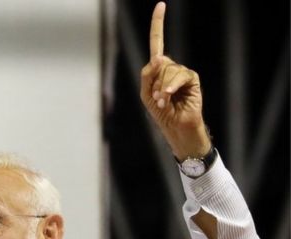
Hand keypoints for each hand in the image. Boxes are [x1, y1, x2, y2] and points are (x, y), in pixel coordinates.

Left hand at [140, 2, 210, 160]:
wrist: (175, 126)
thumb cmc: (160, 112)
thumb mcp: (145, 93)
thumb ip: (147, 74)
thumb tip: (160, 57)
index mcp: (158, 69)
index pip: (157, 42)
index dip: (158, 24)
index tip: (161, 4)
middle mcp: (171, 67)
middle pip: (158, 63)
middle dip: (153, 83)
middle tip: (157, 99)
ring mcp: (182, 72)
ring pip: (167, 70)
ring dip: (161, 88)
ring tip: (163, 102)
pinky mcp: (192, 78)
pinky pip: (179, 76)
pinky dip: (171, 87)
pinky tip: (168, 98)